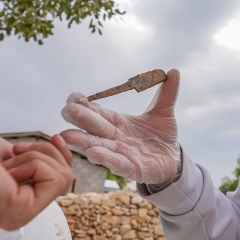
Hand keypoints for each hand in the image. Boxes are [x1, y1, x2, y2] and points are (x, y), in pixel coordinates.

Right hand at [60, 68, 180, 184]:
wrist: (172, 160)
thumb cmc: (161, 137)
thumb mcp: (164, 113)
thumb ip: (167, 93)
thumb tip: (174, 71)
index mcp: (118, 122)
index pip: (98, 112)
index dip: (85, 105)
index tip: (74, 97)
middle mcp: (115, 137)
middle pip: (94, 127)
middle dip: (80, 119)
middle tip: (67, 110)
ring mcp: (120, 154)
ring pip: (97, 146)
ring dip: (82, 141)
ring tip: (66, 136)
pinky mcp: (131, 168)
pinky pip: (115, 163)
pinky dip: (105, 158)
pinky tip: (93, 153)